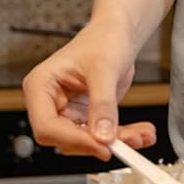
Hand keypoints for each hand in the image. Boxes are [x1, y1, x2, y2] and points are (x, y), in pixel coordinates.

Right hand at [22, 24, 156, 160]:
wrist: (116, 37)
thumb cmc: (102, 42)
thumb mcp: (104, 71)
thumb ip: (103, 105)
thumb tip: (103, 136)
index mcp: (41, 87)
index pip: (47, 127)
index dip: (75, 140)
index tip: (103, 145)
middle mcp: (51, 103)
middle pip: (68, 141)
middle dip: (100, 144)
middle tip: (128, 141)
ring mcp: (70, 113)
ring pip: (90, 143)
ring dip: (118, 143)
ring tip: (142, 135)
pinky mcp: (89, 119)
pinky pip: (105, 139)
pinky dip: (125, 139)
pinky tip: (142, 135)